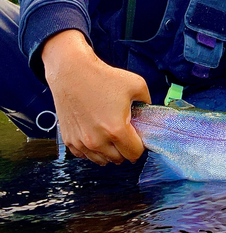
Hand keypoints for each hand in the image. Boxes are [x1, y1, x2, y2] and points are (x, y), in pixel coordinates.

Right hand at [42, 30, 150, 165]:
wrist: (72, 72)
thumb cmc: (103, 77)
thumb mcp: (137, 84)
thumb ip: (148, 102)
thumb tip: (148, 113)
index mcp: (116, 130)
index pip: (134, 153)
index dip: (140, 145)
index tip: (137, 134)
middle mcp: (97, 141)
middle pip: (119, 159)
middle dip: (125, 148)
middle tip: (125, 131)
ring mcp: (81, 142)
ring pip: (102, 160)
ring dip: (109, 151)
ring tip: (110, 132)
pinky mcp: (69, 140)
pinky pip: (86, 155)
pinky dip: (93, 149)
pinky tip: (96, 133)